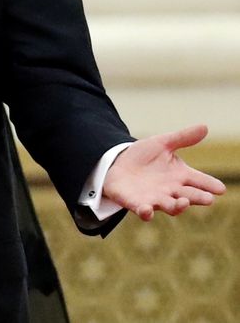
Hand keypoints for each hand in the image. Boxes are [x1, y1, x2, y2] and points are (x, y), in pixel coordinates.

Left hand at [102, 124, 225, 220]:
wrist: (117, 164)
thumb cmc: (144, 156)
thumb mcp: (162, 143)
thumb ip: (182, 138)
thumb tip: (205, 126)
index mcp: (181, 176)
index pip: (200, 181)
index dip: (211, 185)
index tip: (220, 188)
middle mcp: (171, 190)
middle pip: (189, 196)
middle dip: (198, 198)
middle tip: (208, 199)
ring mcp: (155, 199)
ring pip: (170, 207)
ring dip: (177, 206)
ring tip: (184, 203)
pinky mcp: (137, 203)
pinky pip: (143, 211)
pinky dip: (146, 212)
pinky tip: (147, 209)